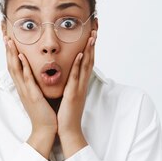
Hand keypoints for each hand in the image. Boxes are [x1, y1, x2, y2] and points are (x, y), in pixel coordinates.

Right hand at [4, 35, 56, 157]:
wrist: (45, 130)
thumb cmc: (44, 113)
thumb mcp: (37, 96)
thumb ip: (35, 85)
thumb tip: (36, 75)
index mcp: (23, 87)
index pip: (14, 66)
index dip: (10, 53)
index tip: (8, 40)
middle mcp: (22, 88)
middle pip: (11, 65)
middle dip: (7, 50)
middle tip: (4, 35)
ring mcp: (25, 91)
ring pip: (15, 69)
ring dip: (11, 54)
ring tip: (9, 41)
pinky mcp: (32, 95)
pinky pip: (27, 78)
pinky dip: (23, 67)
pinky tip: (21, 56)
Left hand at [57, 29, 96, 157]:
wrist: (68, 131)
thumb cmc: (66, 115)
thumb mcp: (68, 96)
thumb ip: (69, 85)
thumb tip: (67, 75)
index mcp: (80, 84)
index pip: (86, 62)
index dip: (90, 48)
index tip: (91, 35)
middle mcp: (82, 84)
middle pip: (90, 60)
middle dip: (93, 44)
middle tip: (95, 29)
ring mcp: (79, 88)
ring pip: (85, 66)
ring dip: (89, 50)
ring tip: (92, 36)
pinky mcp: (73, 94)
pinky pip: (76, 77)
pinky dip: (78, 65)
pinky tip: (80, 54)